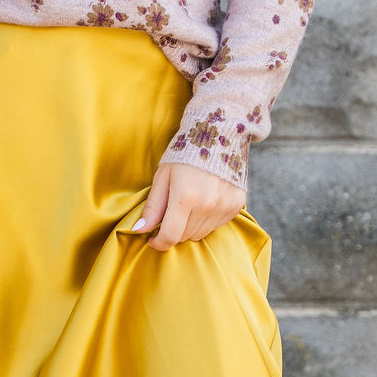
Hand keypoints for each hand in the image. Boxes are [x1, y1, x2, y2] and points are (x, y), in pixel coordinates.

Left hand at [131, 162, 245, 250]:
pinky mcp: (236, 205)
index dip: (159, 243)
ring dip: (189, 227)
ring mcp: (224, 206)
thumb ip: (153, 206)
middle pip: (184, 236)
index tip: (153, 239)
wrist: (217, 134)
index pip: (170, 236)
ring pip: (200, 234)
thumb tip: (139, 230)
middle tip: (170, 214)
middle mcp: (208, 205)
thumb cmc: (184, 154)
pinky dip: (206, 220)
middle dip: (173, 230)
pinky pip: (216, 226)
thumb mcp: (163, 177)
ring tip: (188, 205)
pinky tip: (204, 201)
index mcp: (186, 197)